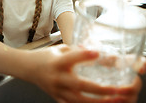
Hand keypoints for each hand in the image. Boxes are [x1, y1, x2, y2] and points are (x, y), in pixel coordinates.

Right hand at [28, 44, 144, 102]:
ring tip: (116, 100)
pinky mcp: (58, 99)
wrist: (27, 69)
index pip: (71, 58)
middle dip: (101, 89)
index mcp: (57, 62)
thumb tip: (98, 51)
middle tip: (118, 89)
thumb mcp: (60, 49)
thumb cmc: (46, 57)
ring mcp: (58, 91)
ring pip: (80, 101)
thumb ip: (78, 51)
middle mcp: (57, 78)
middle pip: (80, 85)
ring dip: (99, 102)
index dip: (84, 55)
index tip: (97, 53)